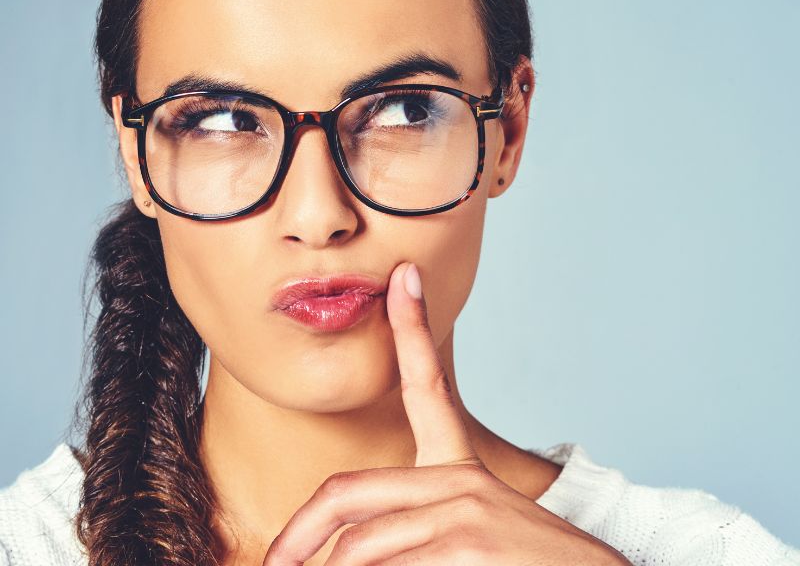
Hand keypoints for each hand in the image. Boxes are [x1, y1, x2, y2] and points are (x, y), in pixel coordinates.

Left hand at [262, 262, 631, 564]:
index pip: (427, 382)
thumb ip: (411, 523)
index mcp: (455, 463)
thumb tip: (348, 546)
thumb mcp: (463, 530)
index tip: (404, 277)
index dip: (412, 326)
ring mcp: (463, 507)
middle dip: (299, 533)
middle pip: (347, 493)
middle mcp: (458, 476)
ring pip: (357, 545)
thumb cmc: (518, 565)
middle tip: (273, 564)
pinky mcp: (468, 543)